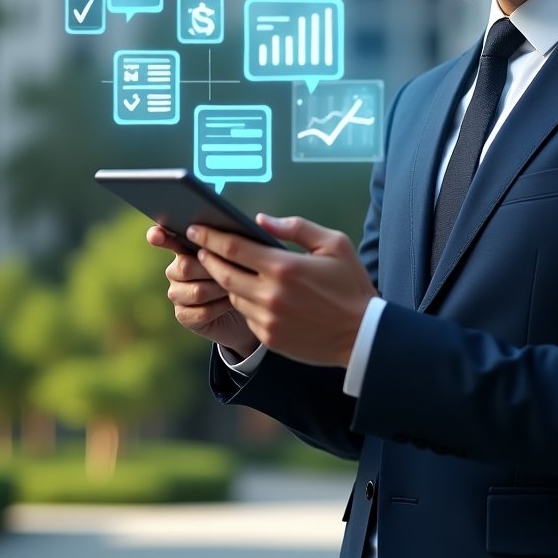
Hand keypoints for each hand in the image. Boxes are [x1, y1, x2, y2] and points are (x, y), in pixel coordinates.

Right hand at [146, 225, 260, 358]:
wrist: (249, 308)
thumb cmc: (245, 274)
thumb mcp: (242, 254)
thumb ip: (234, 241)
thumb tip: (246, 224)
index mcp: (187, 248)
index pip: (167, 239)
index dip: (160, 236)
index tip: (155, 234)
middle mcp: (176, 270)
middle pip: (185, 267)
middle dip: (212, 269)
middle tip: (235, 269)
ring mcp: (178, 294)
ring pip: (196, 291)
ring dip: (220, 289)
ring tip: (237, 287)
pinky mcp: (184, 316)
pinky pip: (201, 312)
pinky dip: (221, 307)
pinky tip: (231, 303)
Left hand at [186, 215, 376, 367]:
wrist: (361, 334)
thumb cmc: (350, 285)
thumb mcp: (334, 244)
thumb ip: (296, 228)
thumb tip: (261, 220)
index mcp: (285, 267)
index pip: (234, 248)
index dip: (210, 237)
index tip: (196, 228)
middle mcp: (270, 295)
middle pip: (223, 273)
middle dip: (208, 257)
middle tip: (201, 247)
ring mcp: (267, 319)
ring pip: (232, 295)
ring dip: (226, 280)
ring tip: (226, 268)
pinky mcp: (269, 337)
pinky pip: (246, 315)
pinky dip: (244, 301)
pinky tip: (251, 292)